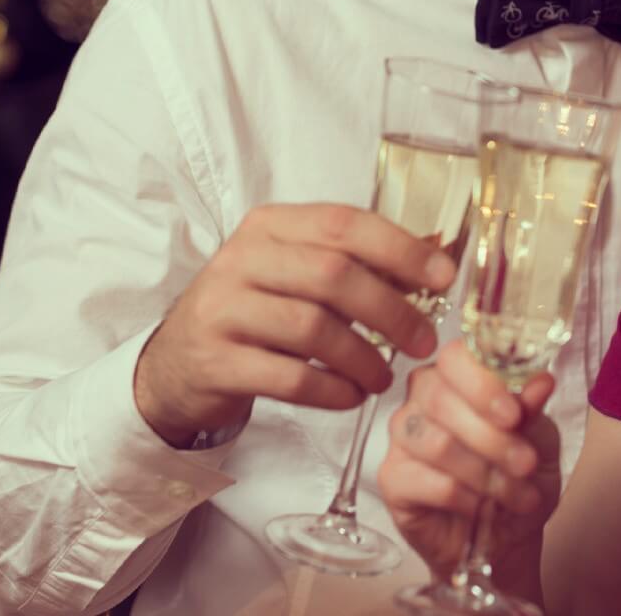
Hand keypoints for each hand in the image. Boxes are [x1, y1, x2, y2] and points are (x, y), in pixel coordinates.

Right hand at [133, 202, 454, 446]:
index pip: (344, 223)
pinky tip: (351, 396)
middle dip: (391, 311)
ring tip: (385, 378)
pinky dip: (332, 391)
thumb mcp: (298, 273)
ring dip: (364, 358)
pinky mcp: (216, 362)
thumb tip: (437, 259)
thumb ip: (357, 263)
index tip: (443, 277)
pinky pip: (290, 379)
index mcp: (270, 226)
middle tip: (424, 341)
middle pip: (333, 276)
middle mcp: (241, 259)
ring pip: (313, 329)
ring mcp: (223, 310)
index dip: (401, 248)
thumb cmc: (257, 311)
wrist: (177, 362)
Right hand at [381, 341, 560, 575]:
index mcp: (458, 376)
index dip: (483, 383)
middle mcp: (423, 399)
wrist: (507, 535)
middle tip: (527, 464)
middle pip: (441, 399)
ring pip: (436, 443)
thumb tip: (541, 381)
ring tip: (518, 494)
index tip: (515, 416)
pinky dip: (464, 497)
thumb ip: (533, 410)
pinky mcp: (392, 478)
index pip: (455, 356)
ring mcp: (402, 438)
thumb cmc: (520, 477)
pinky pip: (425, 481)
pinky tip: (481, 507)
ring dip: (486, 473)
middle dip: (494, 438)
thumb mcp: (540, 440)